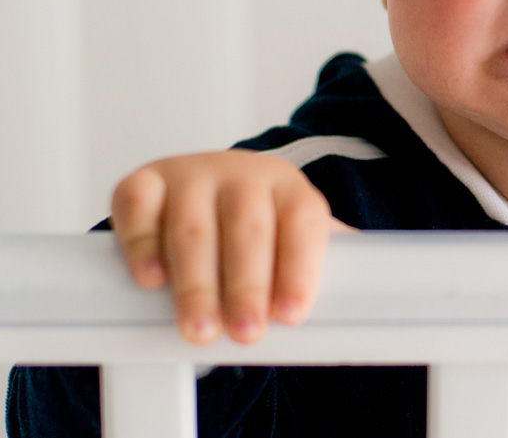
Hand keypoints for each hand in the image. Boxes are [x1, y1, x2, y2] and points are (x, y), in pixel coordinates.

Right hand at [110, 150, 350, 343]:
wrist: (210, 187)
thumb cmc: (259, 228)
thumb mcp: (295, 240)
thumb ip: (325, 266)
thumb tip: (368, 301)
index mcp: (290, 188)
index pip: (303, 223)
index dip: (299, 269)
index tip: (292, 315)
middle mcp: (242, 173)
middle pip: (248, 229)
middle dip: (247, 287)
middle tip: (246, 333)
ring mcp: (191, 174)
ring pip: (193, 227)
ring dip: (196, 283)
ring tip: (200, 328)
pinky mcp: (145, 181)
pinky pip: (139, 206)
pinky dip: (143, 244)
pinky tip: (152, 280)